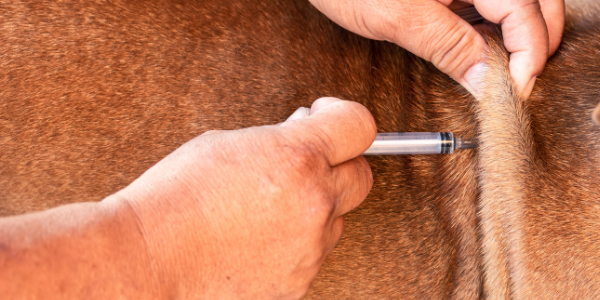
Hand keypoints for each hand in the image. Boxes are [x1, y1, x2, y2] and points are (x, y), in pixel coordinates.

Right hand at [117, 97, 375, 298]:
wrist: (151, 258)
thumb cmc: (176, 198)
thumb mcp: (228, 144)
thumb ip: (279, 141)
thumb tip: (302, 142)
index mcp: (297, 159)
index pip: (359, 125)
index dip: (344, 116)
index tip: (328, 118)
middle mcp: (313, 204)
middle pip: (361, 176)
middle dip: (338, 164)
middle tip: (307, 162)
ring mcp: (309, 247)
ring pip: (336, 218)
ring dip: (316, 207)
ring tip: (268, 207)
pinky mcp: (299, 281)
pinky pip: (314, 251)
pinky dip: (297, 241)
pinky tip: (259, 236)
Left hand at [309, 0, 563, 98]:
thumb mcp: (398, 17)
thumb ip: (448, 46)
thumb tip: (487, 82)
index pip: (526, 12)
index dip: (528, 56)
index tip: (516, 92)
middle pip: (535, 3)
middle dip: (534, 43)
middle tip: (515, 84)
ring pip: (515, 3)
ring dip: (515, 36)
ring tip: (498, 71)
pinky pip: (488, 1)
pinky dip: (491, 26)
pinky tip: (477, 48)